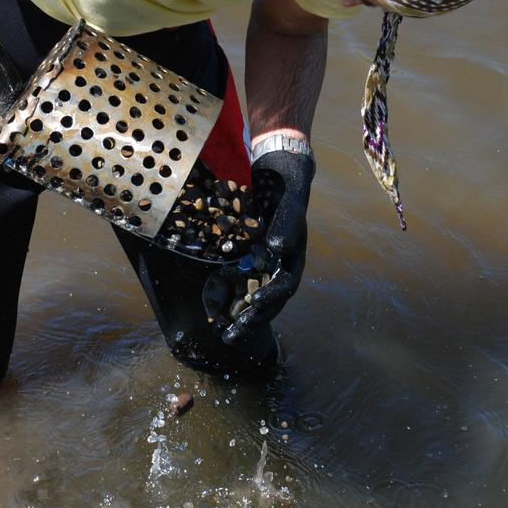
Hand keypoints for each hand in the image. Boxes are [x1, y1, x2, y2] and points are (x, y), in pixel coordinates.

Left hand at [218, 149, 313, 344]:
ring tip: (222, 333)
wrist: (277, 171)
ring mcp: (262, 262)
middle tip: (231, 336)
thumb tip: (277, 248)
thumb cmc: (286, 187)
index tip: (253, 305)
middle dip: (252, 319)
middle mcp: (278, 264)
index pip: (285, 285)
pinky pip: (237, 281)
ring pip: (252, 295)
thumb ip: (286, 224)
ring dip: (239, 315)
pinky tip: (213, 310)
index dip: (271, 297)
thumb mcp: (288, 201)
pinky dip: (227, 296)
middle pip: (269, 298)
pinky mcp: (246, 256)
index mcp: (294, 256)